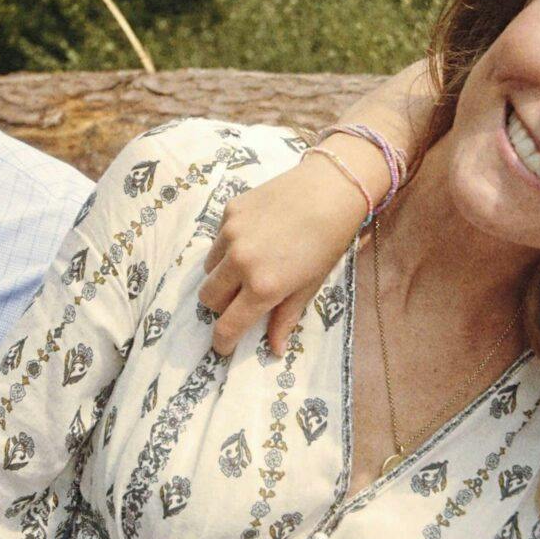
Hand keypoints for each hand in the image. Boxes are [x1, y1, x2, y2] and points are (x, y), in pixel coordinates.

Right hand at [198, 149, 372, 356]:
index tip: (223, 347)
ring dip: (222, 275)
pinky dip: (227, 247)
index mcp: (263, 287)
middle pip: (208, 298)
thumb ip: (286, 316)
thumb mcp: (310, 285)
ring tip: (249, 266)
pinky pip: (217, 240)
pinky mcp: (230, 211)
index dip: (222, 341)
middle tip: (240, 300)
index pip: (227, 325)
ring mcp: (231, 234)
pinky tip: (254, 238)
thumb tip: (275, 349)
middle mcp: (241, 262)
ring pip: (208, 269)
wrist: (331, 189)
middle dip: (221, 306)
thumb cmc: (328, 242)